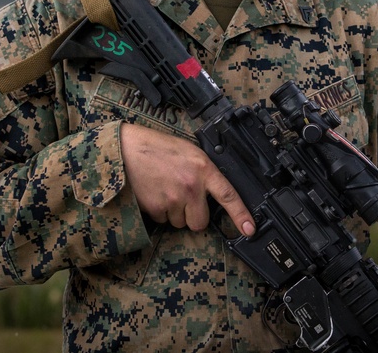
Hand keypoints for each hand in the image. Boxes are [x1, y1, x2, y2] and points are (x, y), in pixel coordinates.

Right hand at [120, 123, 254, 235]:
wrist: (127, 148)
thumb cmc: (158, 148)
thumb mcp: (189, 152)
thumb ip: (204, 171)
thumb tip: (213, 192)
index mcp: (203, 169)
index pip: (228, 195)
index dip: (240, 215)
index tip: (250, 230)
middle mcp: (191, 186)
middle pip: (200, 222)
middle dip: (192, 215)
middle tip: (182, 197)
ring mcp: (173, 199)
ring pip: (179, 222)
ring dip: (174, 212)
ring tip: (164, 189)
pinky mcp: (155, 208)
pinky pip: (162, 220)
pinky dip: (158, 211)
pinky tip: (154, 193)